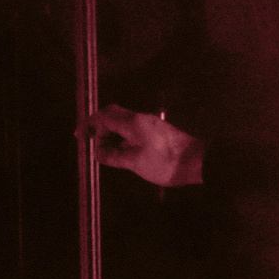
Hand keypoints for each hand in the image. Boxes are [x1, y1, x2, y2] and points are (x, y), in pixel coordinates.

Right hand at [81, 105, 203, 186]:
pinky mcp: (157, 131)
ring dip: (111, 134)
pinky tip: (122, 152)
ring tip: (106, 152)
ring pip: (123, 122)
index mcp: (133, 123)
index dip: (89, 124)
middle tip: (92, 143)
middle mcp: (140, 118)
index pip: (104, 116)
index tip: (80, 136)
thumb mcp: (135, 163)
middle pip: (113, 115)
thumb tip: (98, 152)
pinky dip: (123, 137)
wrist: (198, 162)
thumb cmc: (166, 163)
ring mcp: (150, 124)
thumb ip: (114, 156)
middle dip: (99, 127)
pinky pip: (133, 129)